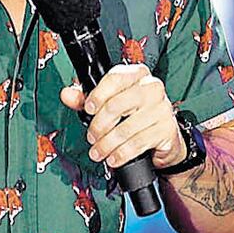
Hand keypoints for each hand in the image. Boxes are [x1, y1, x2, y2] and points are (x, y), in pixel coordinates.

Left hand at [60, 64, 186, 169]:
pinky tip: (114, 157)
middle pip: (117, 105)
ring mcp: (161, 108)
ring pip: (126, 128)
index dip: (97, 95)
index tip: (88, 109)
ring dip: (107, 144)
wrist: (162, 136)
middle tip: (91, 136)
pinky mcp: (166, 129)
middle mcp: (151, 88)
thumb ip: (85, 98)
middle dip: (98, 125)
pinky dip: (121, 154)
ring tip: (98, 151)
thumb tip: (67, 94)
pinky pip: (138, 143)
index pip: (115, 78)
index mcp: (136, 75)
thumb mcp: (108, 102)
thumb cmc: (133, 115)